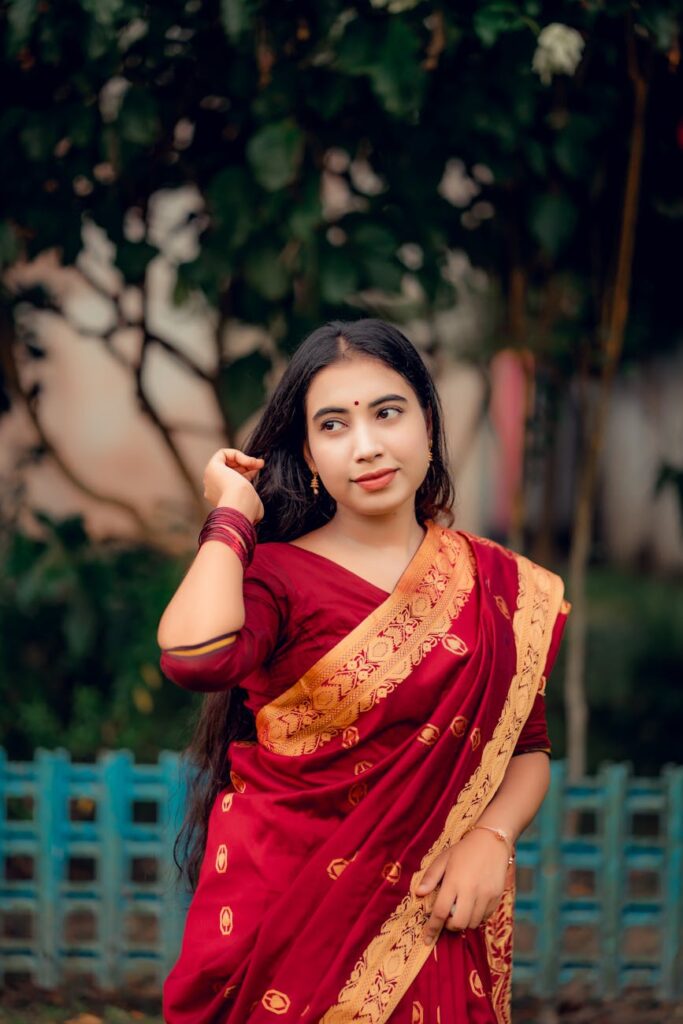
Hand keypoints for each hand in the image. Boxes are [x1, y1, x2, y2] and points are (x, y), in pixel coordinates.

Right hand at [202, 448, 264, 522]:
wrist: (239, 506)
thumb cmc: (248, 508)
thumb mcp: (253, 503)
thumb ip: (251, 499)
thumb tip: (257, 504)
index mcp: (220, 499)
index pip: (233, 480)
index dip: (246, 473)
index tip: (256, 471)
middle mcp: (213, 489)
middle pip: (230, 470)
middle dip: (246, 465)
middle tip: (260, 464)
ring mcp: (210, 478)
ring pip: (226, 462)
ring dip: (244, 460)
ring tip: (258, 463)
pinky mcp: (212, 467)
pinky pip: (222, 454)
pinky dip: (237, 454)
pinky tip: (248, 461)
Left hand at [416, 828, 510, 943]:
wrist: (492, 842)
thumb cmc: (464, 850)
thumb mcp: (443, 859)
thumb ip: (431, 877)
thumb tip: (419, 893)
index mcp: (454, 881)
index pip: (440, 911)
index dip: (432, 927)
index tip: (426, 938)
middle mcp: (470, 891)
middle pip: (458, 923)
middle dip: (450, 926)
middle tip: (447, 917)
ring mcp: (485, 895)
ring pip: (472, 923)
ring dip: (463, 922)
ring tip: (460, 909)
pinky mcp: (496, 897)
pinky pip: (485, 917)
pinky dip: (476, 918)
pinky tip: (472, 906)